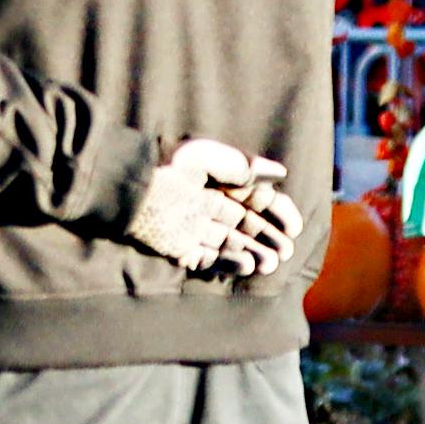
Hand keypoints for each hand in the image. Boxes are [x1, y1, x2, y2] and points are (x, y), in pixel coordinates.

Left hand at [120, 133, 298, 286]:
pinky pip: (207, 259)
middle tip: (286, 252)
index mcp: (218, 183)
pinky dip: (228, 263)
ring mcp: (194, 228)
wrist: (130, 186)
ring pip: (231, 245)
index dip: (277, 213)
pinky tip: (246, 265)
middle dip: (269, 239)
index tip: (294, 227)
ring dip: (253, 254)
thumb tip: (281, 173)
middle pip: (246, 226)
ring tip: (270, 264)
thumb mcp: (208, 158)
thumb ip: (243, 167)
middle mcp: (208, 207)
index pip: (255, 200)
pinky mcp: (178, 247)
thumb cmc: (167, 165)